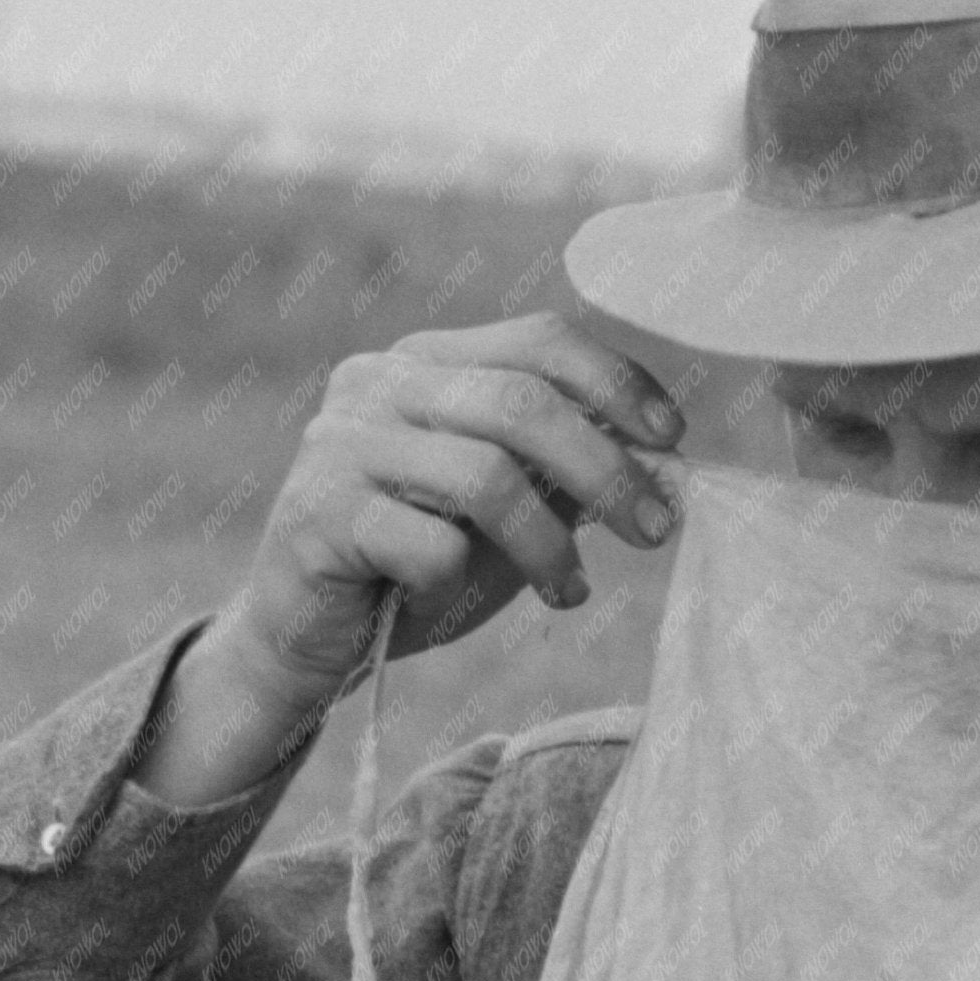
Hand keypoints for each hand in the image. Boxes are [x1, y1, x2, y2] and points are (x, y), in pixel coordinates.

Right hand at [133, 311, 682, 805]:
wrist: (306, 639)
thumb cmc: (416, 567)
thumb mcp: (508, 512)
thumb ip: (565, 472)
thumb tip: (662, 459)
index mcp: (428, 362)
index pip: (538, 340)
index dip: (616, 383)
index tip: (673, 440)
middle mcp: (378, 382)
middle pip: (520, 402)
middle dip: (605, 470)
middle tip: (654, 531)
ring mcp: (340, 443)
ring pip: (484, 475)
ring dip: (547, 543)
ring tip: (569, 591)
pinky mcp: (318, 514)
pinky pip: (428, 545)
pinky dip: (457, 583)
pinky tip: (443, 602)